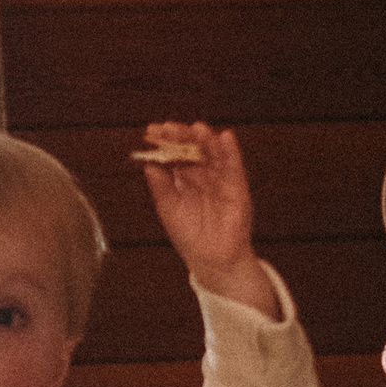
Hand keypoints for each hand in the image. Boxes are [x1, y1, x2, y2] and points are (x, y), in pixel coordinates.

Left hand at [138, 122, 280, 315]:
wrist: (210, 259)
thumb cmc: (189, 234)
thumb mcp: (169, 209)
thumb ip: (160, 186)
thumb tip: (148, 164)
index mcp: (183, 177)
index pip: (173, 153)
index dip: (164, 141)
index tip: (152, 131)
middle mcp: (202, 173)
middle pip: (192, 148)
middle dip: (182, 136)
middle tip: (170, 127)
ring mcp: (219, 177)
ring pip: (213, 153)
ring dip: (206, 139)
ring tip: (196, 128)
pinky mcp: (236, 186)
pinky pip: (234, 165)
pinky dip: (231, 151)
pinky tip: (225, 138)